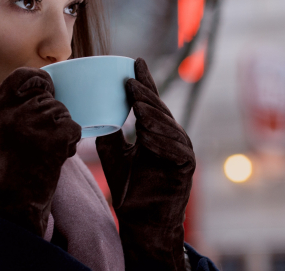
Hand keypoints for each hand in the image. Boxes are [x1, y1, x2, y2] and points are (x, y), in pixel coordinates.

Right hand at [0, 67, 80, 236]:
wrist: (9, 204)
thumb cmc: (6, 172)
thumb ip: (14, 110)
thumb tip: (43, 93)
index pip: (24, 74)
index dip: (40, 80)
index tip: (46, 90)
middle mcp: (15, 110)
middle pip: (50, 98)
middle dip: (53, 117)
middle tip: (40, 142)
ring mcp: (36, 121)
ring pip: (64, 114)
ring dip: (61, 133)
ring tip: (44, 153)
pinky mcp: (56, 135)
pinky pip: (74, 128)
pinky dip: (70, 144)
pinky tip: (53, 159)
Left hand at [96, 58, 194, 270]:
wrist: (141, 222)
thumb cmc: (130, 190)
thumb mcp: (114, 156)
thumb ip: (111, 134)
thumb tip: (98, 111)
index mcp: (156, 132)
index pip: (150, 102)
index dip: (144, 82)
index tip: (134, 62)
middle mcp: (171, 138)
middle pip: (159, 111)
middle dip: (145, 95)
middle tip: (131, 80)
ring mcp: (182, 151)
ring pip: (168, 127)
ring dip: (153, 115)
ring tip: (138, 105)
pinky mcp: (186, 167)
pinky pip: (176, 150)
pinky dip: (162, 141)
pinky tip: (148, 135)